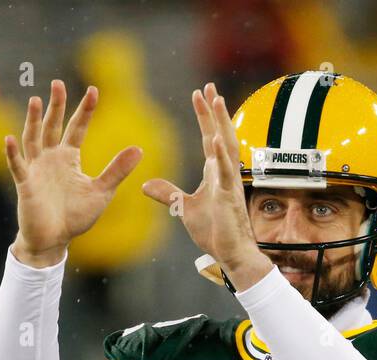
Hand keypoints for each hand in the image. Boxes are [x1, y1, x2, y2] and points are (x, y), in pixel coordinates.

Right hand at [4, 80, 142, 266]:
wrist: (54, 240)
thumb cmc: (75, 217)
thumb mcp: (101, 192)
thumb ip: (117, 170)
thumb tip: (139, 149)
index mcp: (69, 158)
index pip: (77, 128)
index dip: (85, 110)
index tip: (94, 90)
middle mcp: (51, 158)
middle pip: (53, 126)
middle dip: (56, 106)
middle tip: (58, 83)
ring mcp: (36, 169)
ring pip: (33, 139)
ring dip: (34, 121)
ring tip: (36, 100)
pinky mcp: (26, 185)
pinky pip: (18, 166)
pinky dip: (13, 154)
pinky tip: (10, 139)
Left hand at [142, 82, 272, 289]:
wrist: (230, 254)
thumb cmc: (215, 232)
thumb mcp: (183, 209)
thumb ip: (167, 193)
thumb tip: (146, 184)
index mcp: (214, 174)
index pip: (209, 138)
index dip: (205, 116)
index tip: (199, 94)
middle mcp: (224, 173)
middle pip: (220, 134)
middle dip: (214, 111)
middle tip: (208, 87)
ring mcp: (229, 184)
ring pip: (227, 146)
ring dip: (221, 123)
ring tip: (216, 100)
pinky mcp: (229, 198)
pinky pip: (226, 173)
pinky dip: (221, 156)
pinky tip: (216, 139)